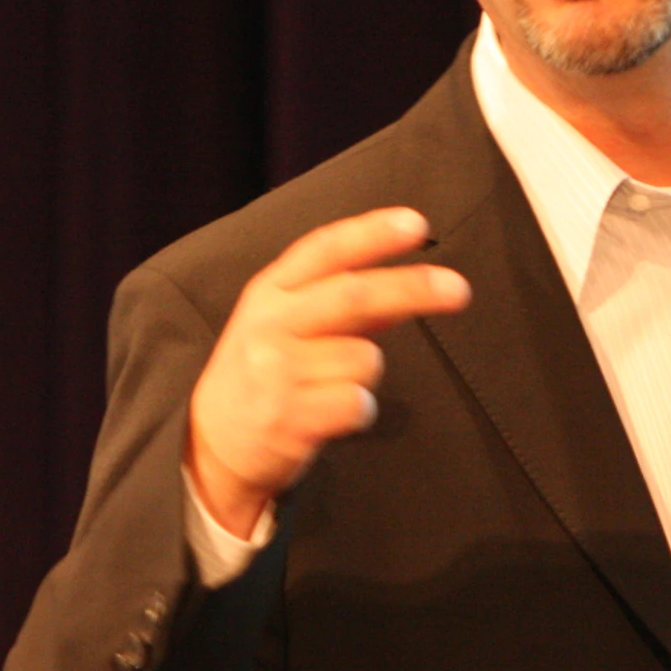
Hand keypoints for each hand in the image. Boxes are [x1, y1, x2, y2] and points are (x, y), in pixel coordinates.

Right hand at [189, 207, 470, 538]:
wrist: (211, 446)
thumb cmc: (264, 376)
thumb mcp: (290, 327)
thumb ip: (347, 306)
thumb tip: (412, 288)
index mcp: (269, 292)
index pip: (325, 250)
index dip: (372, 233)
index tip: (416, 224)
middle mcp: (270, 325)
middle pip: (354, 295)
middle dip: (413, 288)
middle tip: (459, 289)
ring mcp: (276, 371)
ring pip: (365, 358)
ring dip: (368, 374)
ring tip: (332, 388)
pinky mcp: (288, 416)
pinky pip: (358, 402)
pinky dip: (360, 411)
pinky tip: (331, 416)